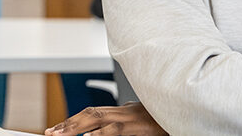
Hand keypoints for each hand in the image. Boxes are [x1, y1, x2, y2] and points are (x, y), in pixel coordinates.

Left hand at [44, 102, 166, 135]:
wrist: (192, 108)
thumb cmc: (169, 119)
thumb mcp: (143, 124)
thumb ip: (124, 125)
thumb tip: (100, 133)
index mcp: (125, 111)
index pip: (93, 113)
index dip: (73, 120)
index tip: (56, 129)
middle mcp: (128, 112)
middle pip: (91, 114)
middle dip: (68, 123)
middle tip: (50, 133)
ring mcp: (136, 119)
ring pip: (100, 119)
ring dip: (77, 127)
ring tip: (59, 135)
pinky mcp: (145, 127)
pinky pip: (118, 130)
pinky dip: (102, 134)